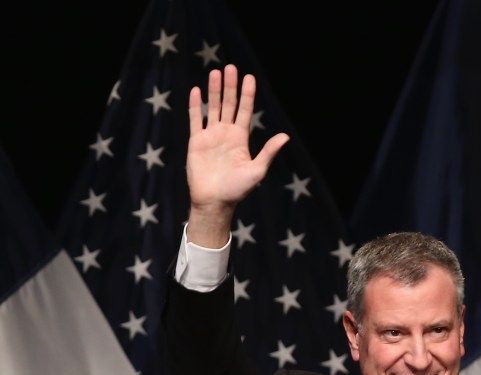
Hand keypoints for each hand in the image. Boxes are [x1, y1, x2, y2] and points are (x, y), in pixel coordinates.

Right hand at [185, 64, 289, 246]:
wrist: (214, 201)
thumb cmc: (237, 189)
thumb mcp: (257, 170)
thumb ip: (269, 152)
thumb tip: (285, 136)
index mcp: (241, 138)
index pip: (245, 111)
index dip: (247, 94)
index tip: (249, 77)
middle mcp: (226, 133)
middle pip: (229, 104)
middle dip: (230, 86)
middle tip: (230, 67)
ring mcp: (211, 136)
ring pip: (213, 107)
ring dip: (214, 90)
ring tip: (215, 72)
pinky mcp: (196, 141)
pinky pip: (195, 119)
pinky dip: (195, 105)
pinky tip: (196, 91)